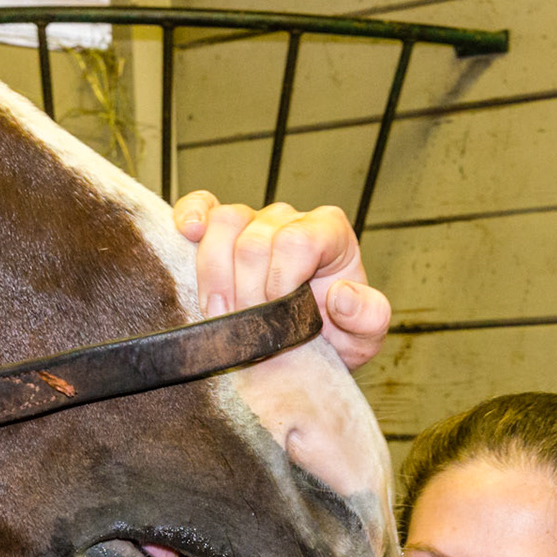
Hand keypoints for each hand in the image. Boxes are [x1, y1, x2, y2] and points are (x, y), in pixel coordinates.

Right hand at [175, 191, 390, 369]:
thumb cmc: (335, 337)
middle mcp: (291, 220)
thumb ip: (369, 317)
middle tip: (248, 328)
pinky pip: (204, 205)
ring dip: (215, 274)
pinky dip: (190, 216)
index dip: (280, 281)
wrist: (305, 350)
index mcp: (330, 234)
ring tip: (221, 313)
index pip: (296, 240)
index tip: (279, 318)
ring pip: (224, 222)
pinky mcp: (221, 229)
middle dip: (246, 292)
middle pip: (253, 239)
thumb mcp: (364, 337)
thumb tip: (342, 295)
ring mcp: (254, 221)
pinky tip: (188, 235)